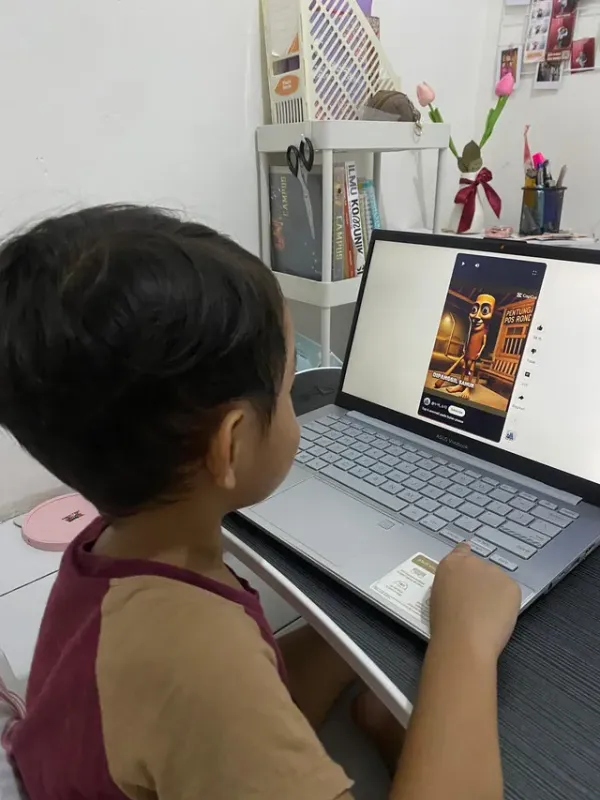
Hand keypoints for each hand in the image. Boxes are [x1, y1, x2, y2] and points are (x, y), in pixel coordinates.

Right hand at [429, 543, 520, 661]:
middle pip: (481, 568)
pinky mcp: (512, 585)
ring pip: (496, 581)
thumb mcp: (439, 596)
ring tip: (487, 614)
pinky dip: (506, 603)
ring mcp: (494, 572)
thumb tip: (461, 587)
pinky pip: (509, 592)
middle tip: (477, 603)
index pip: (461, 550)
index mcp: (451, 564)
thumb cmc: (444, 624)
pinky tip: (497, 618)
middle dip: (481, 581)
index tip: (470, 571)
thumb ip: (451, 584)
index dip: (467, 561)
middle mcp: (473, 562)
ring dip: (494, 591)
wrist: (464, 640)